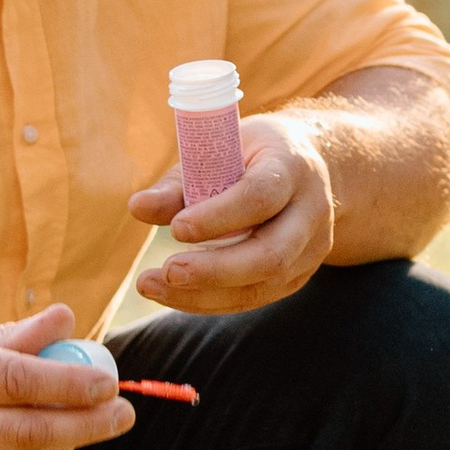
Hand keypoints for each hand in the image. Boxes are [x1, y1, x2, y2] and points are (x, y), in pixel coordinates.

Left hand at [127, 113, 334, 316]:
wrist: (312, 165)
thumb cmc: (254, 154)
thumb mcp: (221, 149)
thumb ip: (179, 182)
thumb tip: (137, 207)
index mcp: (292, 166)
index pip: (260, 197)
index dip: (219, 216)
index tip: (176, 228)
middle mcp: (311, 210)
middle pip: (271, 254)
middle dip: (214, 270)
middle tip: (165, 271)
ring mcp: (311, 248)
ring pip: (264, 284)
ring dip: (205, 294)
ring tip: (153, 287)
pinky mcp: (300, 274)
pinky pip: (256, 296)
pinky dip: (212, 300)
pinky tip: (176, 293)